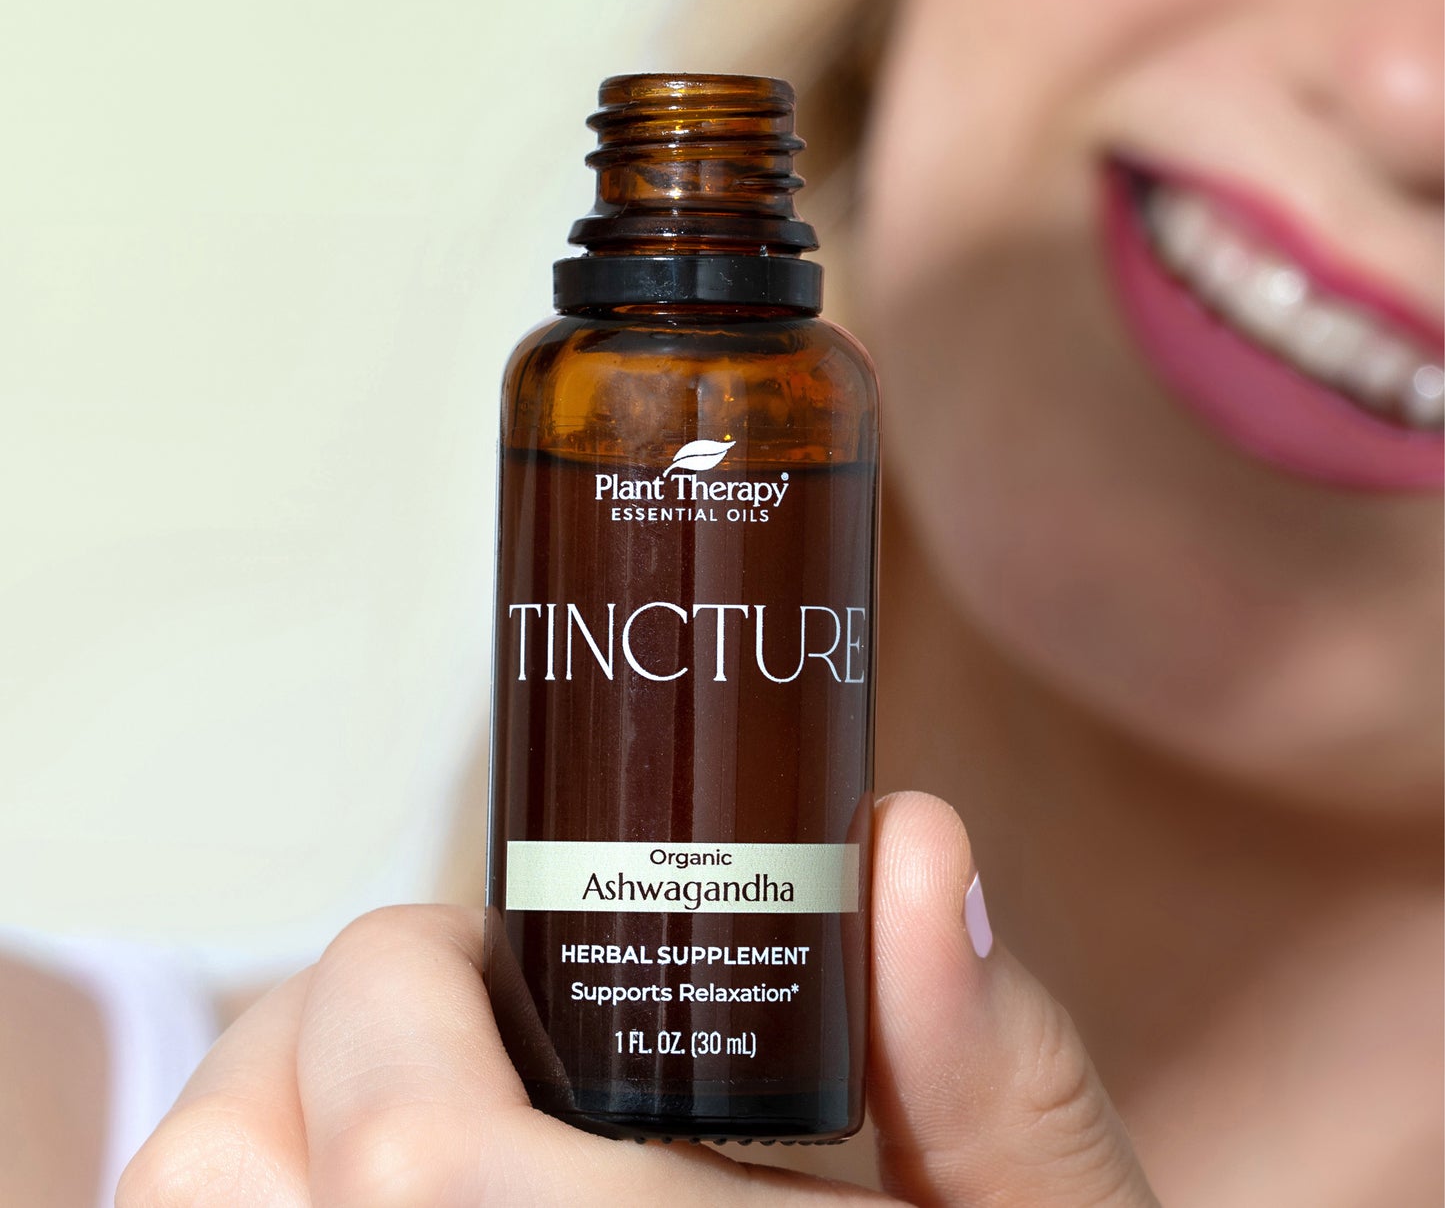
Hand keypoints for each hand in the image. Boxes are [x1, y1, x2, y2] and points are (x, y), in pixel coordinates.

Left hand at [118, 794, 1157, 1206]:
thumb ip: (989, 1071)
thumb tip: (922, 840)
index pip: (395, 1135)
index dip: (407, 981)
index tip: (496, 947)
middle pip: (217, 1169)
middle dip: (327, 1039)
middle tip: (472, 1031)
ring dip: (275, 1142)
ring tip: (424, 1125)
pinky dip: (275, 1207)